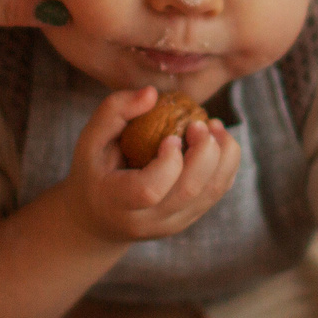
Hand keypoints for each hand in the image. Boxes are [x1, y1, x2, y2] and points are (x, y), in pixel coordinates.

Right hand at [56, 87, 239, 245]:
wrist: (99, 218)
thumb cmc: (94, 171)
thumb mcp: (90, 139)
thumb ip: (114, 111)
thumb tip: (152, 93)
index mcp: (118, 201)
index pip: (151, 190)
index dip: (168, 163)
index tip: (172, 136)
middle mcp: (148, 220)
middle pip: (189, 190)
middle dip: (205, 151)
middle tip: (200, 123)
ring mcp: (172, 223)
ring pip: (211, 192)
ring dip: (223, 155)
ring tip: (214, 126)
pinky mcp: (189, 218)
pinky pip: (217, 192)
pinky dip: (226, 164)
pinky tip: (217, 141)